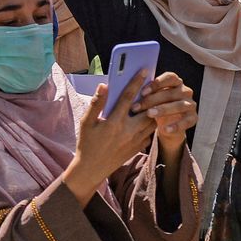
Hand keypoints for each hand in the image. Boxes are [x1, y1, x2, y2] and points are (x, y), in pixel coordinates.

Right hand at [62, 75, 156, 202]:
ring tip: (153, 101)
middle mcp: (128, 130)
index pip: (128, 97)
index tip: (144, 71)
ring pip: (152, 120)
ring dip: (154, 109)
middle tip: (154, 86)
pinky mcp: (139, 147)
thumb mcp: (86, 123)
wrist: (92, 168)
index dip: (136, 82)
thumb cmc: (87, 143)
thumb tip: (103, 86)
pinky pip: (150, 132)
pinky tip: (149, 118)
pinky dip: (152, 123)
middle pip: (147, 108)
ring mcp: (136, 140)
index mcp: (114, 121)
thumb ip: (96, 103)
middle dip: (152, 96)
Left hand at [131, 72, 196, 153]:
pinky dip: (176, 126)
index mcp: (174, 82)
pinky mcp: (193, 118)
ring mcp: (191, 104)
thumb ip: (139, 92)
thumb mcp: (146, 99)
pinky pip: (187, 121)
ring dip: (163, 110)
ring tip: (149, 115)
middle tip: (137, 107)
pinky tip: (163, 129)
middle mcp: (185, 91)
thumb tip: (115, 87)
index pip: (170, 77)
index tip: (141, 91)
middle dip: (153, 99)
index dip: (156, 83)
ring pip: (180, 105)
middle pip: (171, 92)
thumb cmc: (151, 108)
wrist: (165, 126)